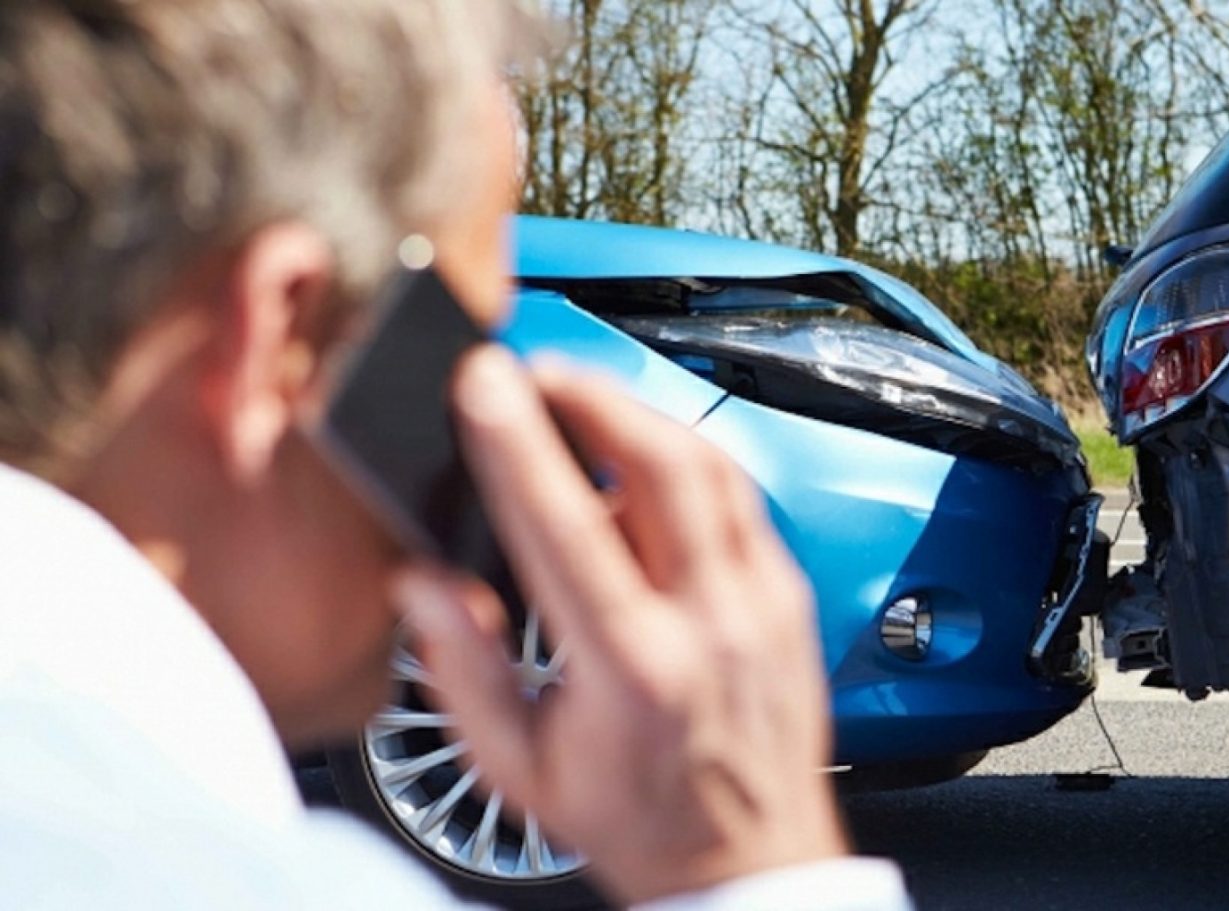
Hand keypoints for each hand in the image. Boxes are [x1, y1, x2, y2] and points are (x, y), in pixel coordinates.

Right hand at [394, 346, 847, 904]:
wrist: (750, 864)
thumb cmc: (638, 820)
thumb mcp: (521, 769)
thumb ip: (463, 671)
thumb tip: (422, 583)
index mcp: (633, 669)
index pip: (568, 524)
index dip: (518, 442)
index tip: (483, 383)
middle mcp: (712, 623)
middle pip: (662, 463)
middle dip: (592, 394)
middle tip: (536, 372)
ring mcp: (764, 604)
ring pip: (713, 466)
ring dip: (641, 415)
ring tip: (582, 401)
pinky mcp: (791, 596)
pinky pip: (741, 499)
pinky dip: (688, 463)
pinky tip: (644, 463)